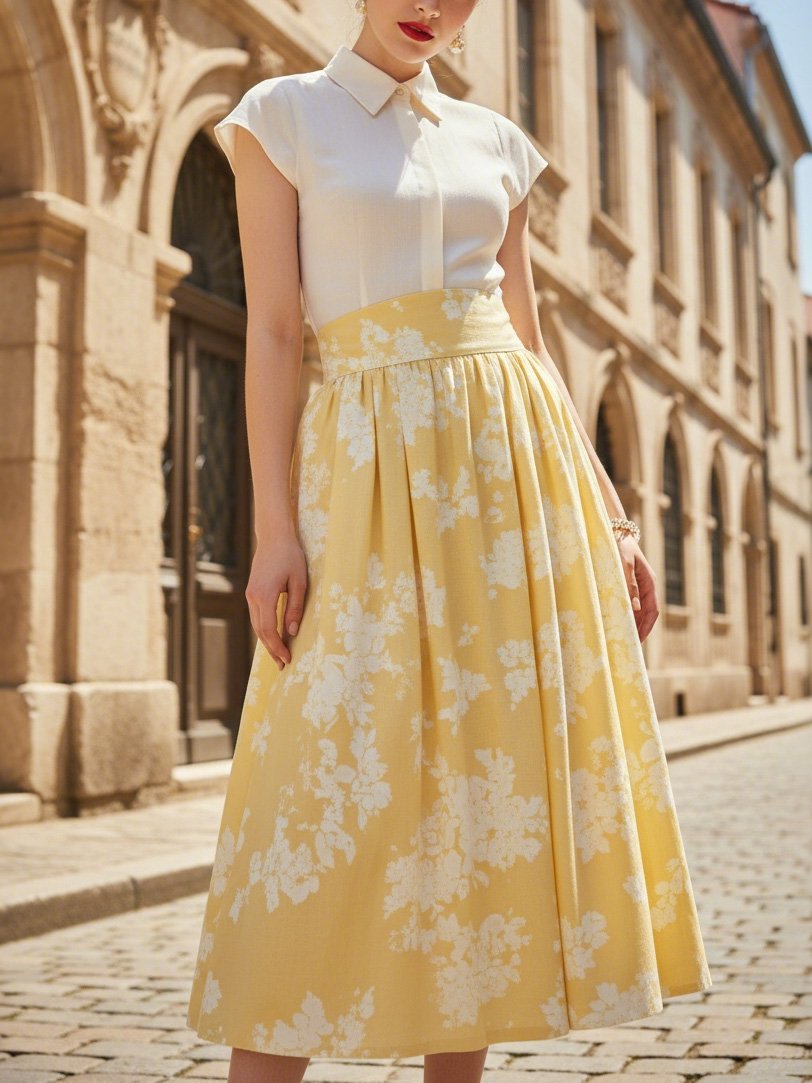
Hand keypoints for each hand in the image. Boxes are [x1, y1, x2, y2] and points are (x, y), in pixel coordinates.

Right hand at [245, 532, 307, 668]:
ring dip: (267, 641)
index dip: (277, 647)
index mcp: (264, 596)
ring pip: (256, 625)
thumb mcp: (299, 582)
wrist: (274, 537)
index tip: (287, 659)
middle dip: (271, 649)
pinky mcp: (251, 592)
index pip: (269, 630)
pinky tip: (273, 636)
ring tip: (279, 655)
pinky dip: (264, 629)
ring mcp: (250, 595)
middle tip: (283, 665)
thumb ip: (294, 608)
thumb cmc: (290, 557)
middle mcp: (253, 598)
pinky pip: (257, 616)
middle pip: (260, 631)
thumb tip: (292, 632)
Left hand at [615, 534, 659, 641]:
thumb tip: (634, 608)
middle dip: (641, 630)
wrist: (616, 531)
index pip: (653, 611)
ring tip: (624, 640)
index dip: (647, 627)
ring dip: (634, 624)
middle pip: (648, 614)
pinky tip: (619, 623)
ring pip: (640, 610)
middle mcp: (647, 586)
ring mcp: (639, 585)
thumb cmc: (620, 547)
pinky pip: (632, 604)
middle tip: (631, 647)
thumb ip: (629, 585)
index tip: (639, 641)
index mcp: (650, 582)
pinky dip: (628, 615)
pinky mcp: (630, 584)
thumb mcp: (624, 565)